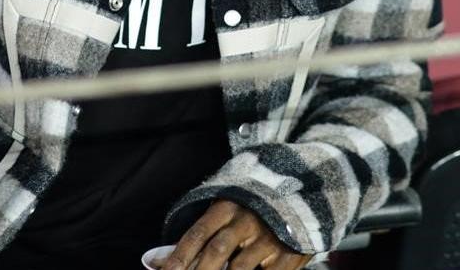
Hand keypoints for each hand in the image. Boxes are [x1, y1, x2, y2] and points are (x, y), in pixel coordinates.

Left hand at [161, 200, 311, 269]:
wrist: (301, 195)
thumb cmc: (251, 210)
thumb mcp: (225, 212)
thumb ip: (199, 235)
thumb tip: (158, 261)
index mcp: (227, 206)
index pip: (197, 234)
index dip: (179, 257)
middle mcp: (247, 220)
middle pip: (216, 251)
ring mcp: (269, 237)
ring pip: (240, 269)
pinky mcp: (289, 254)